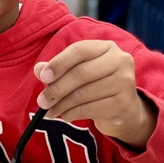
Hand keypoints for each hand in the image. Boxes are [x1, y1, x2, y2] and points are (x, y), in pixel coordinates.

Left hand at [35, 40, 157, 149]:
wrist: (123, 106)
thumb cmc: (94, 82)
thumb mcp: (76, 70)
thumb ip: (56, 68)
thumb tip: (39, 70)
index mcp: (106, 47)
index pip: (79, 50)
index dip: (59, 63)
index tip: (43, 77)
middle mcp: (120, 61)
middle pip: (81, 73)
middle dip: (56, 89)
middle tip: (41, 101)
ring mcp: (125, 82)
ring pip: (84, 94)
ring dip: (61, 105)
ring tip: (50, 111)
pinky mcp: (123, 103)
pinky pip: (90, 109)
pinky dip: (72, 113)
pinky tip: (65, 115)